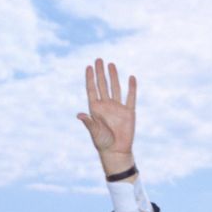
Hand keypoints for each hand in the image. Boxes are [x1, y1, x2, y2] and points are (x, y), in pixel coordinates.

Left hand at [77, 58, 136, 176]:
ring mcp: (117, 108)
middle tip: (99, 59)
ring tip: (111, 64)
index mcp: (95, 109)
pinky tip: (131, 77)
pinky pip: (130, 97)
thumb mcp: (94, 132)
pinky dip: (132, 87)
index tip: (88, 66)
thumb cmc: (102, 143)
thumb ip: (88, 122)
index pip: (92, 89)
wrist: (116, 151)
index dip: (90, 78)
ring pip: (115, 88)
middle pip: (102, 85)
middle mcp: (106, 105)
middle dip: (100, 72)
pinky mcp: (129, 112)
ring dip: (113, 76)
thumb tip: (79, 114)